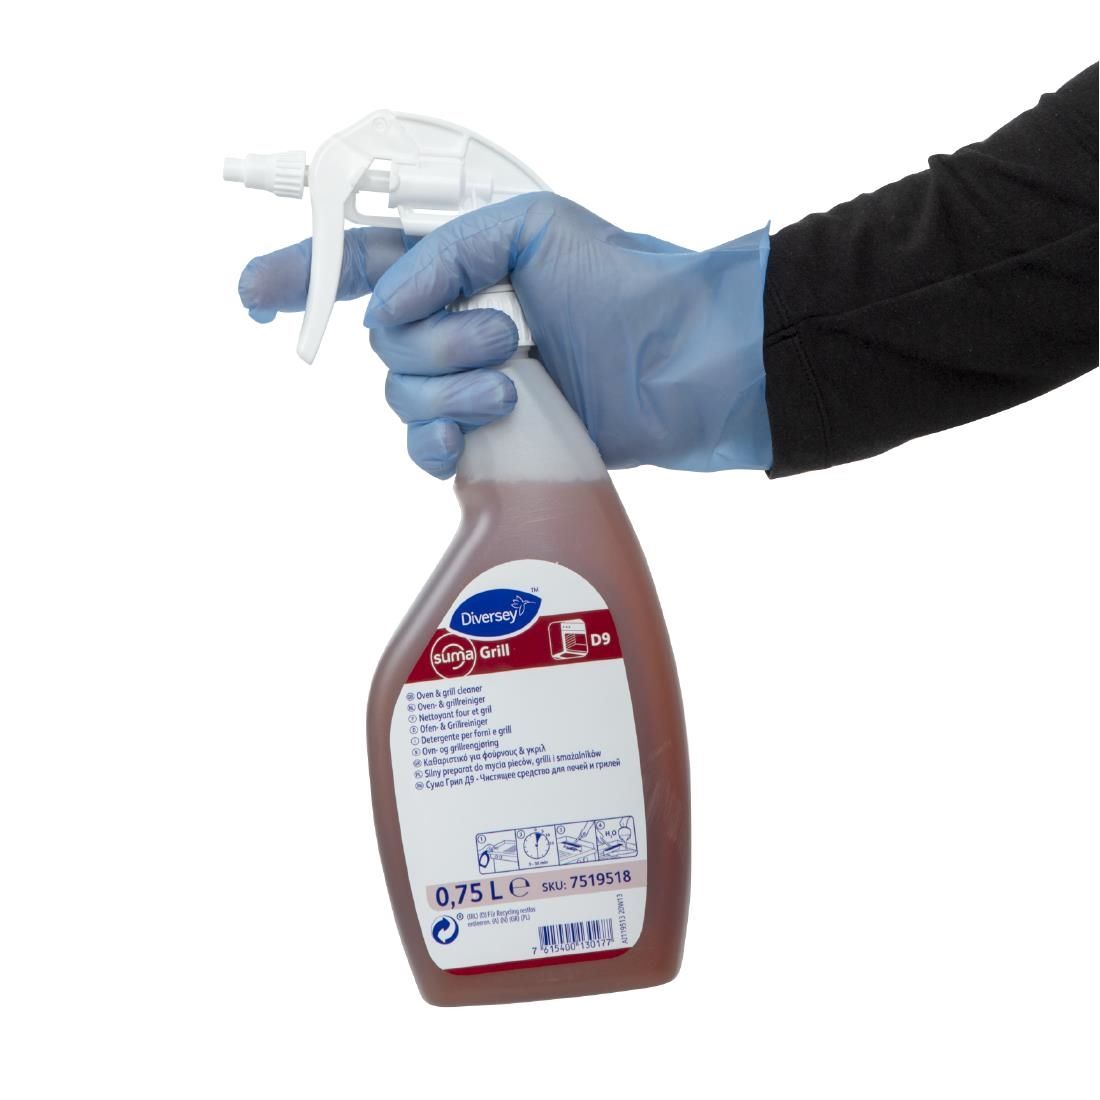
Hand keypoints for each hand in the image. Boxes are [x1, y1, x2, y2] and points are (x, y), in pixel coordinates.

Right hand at [238, 194, 771, 476]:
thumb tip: (391, 301)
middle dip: (432, 341)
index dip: (303, 275)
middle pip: (382, 339)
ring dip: (450, 390)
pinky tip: (469, 438)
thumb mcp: (533, 228)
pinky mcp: (493, 438)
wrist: (685, 365)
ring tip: (514, 384)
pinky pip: (426, 448)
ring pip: (401, 395)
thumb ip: (446, 252)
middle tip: (503, 336)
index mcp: (463, 264)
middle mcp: (459, 321)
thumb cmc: (626, 284)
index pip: (363, 263)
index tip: (252, 294)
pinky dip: (437, 443)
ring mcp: (473, 384)